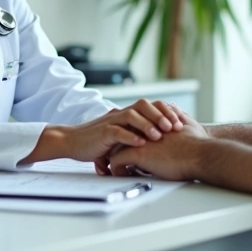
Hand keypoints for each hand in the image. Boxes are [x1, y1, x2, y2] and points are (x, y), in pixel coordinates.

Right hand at [20, 99, 184, 166]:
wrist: (71, 142)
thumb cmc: (97, 142)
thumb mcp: (120, 137)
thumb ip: (136, 136)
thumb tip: (162, 145)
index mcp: (127, 114)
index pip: (151, 105)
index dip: (166, 111)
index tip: (180, 122)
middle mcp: (120, 114)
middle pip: (144, 105)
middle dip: (161, 115)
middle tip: (174, 127)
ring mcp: (111, 122)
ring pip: (132, 115)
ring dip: (147, 125)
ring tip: (159, 135)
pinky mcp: (102, 133)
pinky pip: (118, 131)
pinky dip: (130, 137)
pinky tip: (141, 144)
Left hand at [105, 115, 210, 180]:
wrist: (201, 154)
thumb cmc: (198, 145)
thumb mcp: (188, 125)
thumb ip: (180, 119)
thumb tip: (182, 118)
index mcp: (153, 123)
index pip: (131, 128)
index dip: (127, 139)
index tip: (124, 149)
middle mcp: (143, 129)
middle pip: (120, 136)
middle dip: (114, 148)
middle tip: (111, 159)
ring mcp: (139, 140)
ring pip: (114, 148)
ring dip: (111, 159)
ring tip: (113, 169)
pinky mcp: (137, 153)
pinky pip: (116, 161)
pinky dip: (116, 169)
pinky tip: (121, 175)